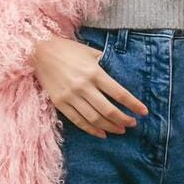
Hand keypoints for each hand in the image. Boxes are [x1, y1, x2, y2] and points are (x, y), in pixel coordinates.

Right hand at [30, 36, 148, 138]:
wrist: (40, 51)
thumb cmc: (69, 50)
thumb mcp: (90, 52)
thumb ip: (105, 63)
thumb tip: (121, 73)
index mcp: (94, 72)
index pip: (119, 93)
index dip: (133, 104)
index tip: (143, 112)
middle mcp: (83, 86)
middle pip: (108, 110)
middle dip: (123, 119)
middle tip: (132, 123)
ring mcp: (70, 96)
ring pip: (94, 118)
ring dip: (110, 127)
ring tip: (120, 130)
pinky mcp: (60, 103)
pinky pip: (78, 121)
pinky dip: (91, 129)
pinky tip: (101, 133)